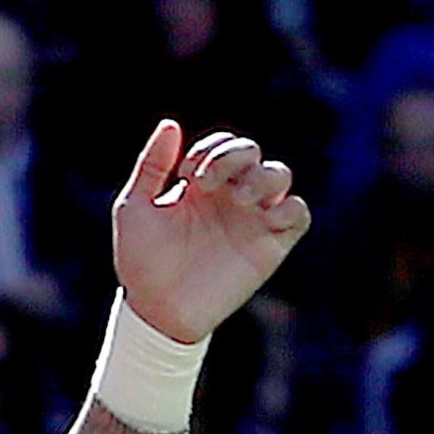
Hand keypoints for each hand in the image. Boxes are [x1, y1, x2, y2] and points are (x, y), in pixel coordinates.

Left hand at [109, 120, 311, 344]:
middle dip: (234, 156)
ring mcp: (252, 219)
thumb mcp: (135, 209)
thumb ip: (152, 166)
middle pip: (253, 153)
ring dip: (262, 176)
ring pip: (280, 175)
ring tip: (238, 196)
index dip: (211, 149)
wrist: (156, 309)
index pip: (223, 146)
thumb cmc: (142, 261)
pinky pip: (298, 214)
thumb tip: (172, 124)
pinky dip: (289, 207)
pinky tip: (264, 215)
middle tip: (207, 180)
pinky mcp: (270, 245)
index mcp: (202, 185)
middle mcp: (230, 197)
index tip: (187, 174)